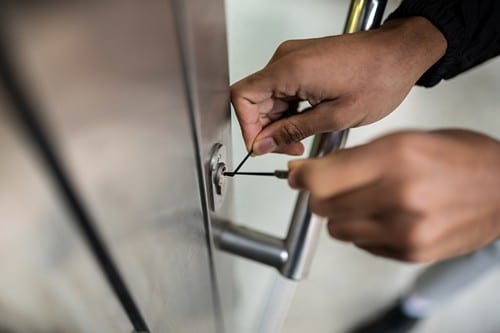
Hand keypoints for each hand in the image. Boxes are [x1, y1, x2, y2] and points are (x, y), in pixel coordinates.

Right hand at [231, 17, 445, 154]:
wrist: (399, 54)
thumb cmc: (378, 77)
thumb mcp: (334, 117)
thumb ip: (292, 131)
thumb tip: (263, 143)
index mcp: (289, 69)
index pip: (242, 97)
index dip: (247, 127)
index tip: (260, 146)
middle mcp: (286, 59)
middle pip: (254, 99)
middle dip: (267, 129)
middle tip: (289, 147)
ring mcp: (293, 58)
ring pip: (268, 98)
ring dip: (280, 122)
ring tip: (302, 139)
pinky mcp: (302, 62)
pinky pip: (283, 90)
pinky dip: (289, 111)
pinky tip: (307, 123)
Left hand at [288, 130, 499, 262]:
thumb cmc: (459, 158)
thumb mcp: (406, 139)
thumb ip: (355, 157)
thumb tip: (311, 172)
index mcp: (395, 157)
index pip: (321, 178)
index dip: (303, 177)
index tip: (298, 176)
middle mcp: (399, 195)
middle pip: (322, 205)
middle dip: (321, 195)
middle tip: (334, 186)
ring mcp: (405, 229)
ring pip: (337, 229)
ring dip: (342, 215)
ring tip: (366, 200)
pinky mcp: (411, 252)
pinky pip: (361, 244)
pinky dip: (364, 231)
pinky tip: (386, 216)